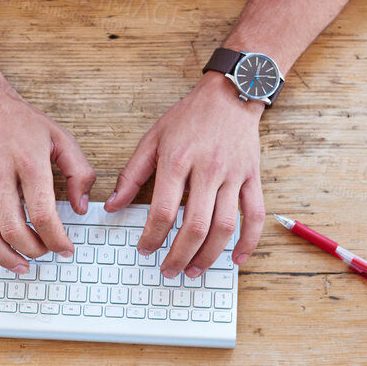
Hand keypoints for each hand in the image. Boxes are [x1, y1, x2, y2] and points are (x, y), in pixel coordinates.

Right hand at [0, 83, 95, 272]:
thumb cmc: (22, 122)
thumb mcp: (62, 138)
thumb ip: (80, 172)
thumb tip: (82, 207)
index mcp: (28, 163)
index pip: (42, 214)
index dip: (56, 238)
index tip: (65, 248)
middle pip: (13, 228)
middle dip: (33, 249)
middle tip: (45, 253)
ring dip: (3, 256)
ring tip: (20, 265)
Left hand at [105, 72, 265, 276]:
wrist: (229, 95)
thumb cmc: (189, 117)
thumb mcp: (153, 139)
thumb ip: (132, 174)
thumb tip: (113, 205)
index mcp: (177, 160)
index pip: (163, 211)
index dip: (152, 236)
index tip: (145, 249)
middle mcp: (207, 170)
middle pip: (194, 226)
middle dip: (179, 255)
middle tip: (168, 270)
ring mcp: (233, 175)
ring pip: (224, 227)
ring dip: (208, 256)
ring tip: (194, 270)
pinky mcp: (252, 178)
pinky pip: (254, 215)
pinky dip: (248, 241)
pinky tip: (237, 259)